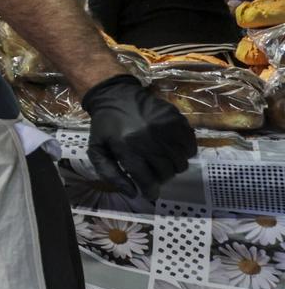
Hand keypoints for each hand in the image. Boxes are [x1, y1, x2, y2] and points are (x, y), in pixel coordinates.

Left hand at [82, 75, 196, 200]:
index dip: (150, 191)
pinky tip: (173, 150)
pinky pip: (191, 146)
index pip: (146, 179)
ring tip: (163, 162)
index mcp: (126, 146)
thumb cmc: (105, 125)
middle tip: (155, 174)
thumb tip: (133, 193)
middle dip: (161, 179)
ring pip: (180, 162)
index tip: (150, 193)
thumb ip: (110, 174)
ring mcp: (164, 128)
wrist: (116, 95)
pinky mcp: (176, 119)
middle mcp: (148, 138)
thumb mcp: (97, 149)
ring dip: (173, 167)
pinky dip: (185, 153)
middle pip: (166, 172)